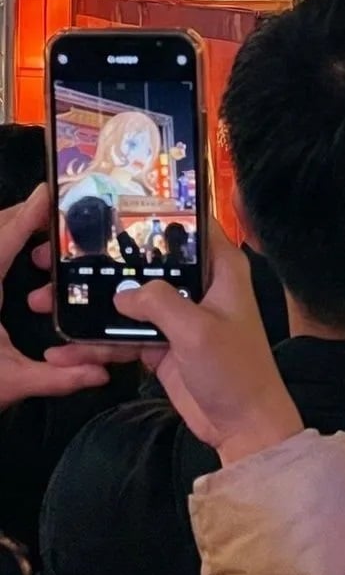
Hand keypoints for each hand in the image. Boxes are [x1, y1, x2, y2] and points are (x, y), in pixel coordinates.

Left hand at [0, 185, 108, 409]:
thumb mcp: (11, 383)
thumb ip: (58, 377)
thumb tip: (104, 373)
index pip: (3, 242)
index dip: (27, 214)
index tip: (49, 191)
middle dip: (23, 213)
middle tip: (59, 207)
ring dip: (10, 227)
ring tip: (44, 225)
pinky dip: (2, 244)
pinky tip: (18, 252)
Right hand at [48, 227, 301, 465]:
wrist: (242, 425)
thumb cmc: (233, 369)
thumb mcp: (197, 329)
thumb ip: (159, 302)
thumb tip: (121, 293)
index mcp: (220, 268)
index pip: (191, 225)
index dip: (157, 212)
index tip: (112, 208)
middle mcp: (199, 285)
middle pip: (149, 264)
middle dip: (107, 266)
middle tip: (60, 264)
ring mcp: (178, 316)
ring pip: (129, 302)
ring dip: (93, 309)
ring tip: (44, 307)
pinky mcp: (162, 345)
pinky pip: (124, 337)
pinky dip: (98, 345)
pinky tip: (66, 351)